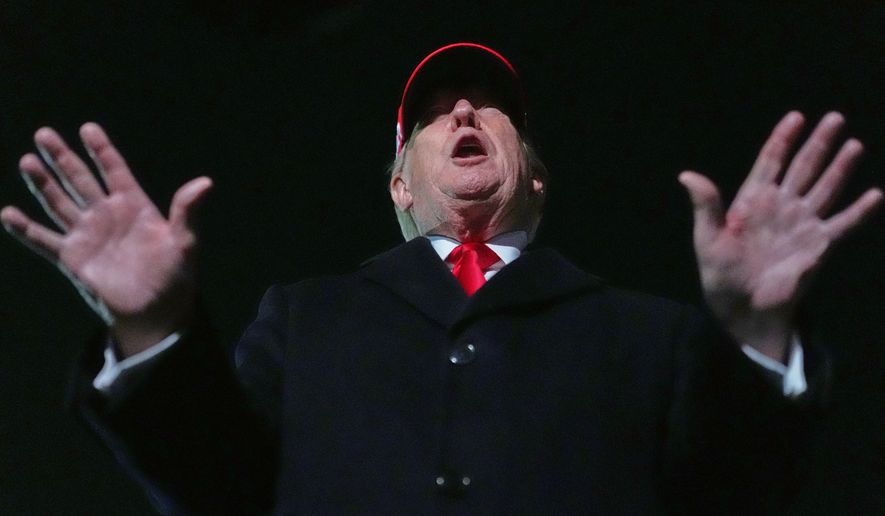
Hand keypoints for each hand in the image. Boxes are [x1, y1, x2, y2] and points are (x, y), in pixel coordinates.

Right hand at [1, 123, 212, 356]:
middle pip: (81, 179)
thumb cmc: (175, 278)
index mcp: (135, 207)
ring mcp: (87, 235)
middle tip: (45, 134)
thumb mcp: (184, 243)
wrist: (156, 313)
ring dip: (43, 183)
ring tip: (27, 161)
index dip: (102, 151)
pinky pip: (45, 240)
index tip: (88, 128)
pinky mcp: (72, 259)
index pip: (115, 171)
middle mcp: (107, 216)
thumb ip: (186, 211)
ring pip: (59, 202)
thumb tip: (205, 182)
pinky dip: (26, 229)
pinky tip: (9, 214)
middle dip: (63, 157)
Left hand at [679, 112, 881, 360]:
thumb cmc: (720, 274)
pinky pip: (843, 224)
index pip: (770, 162)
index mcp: (752, 201)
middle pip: (803, 168)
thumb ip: (705, 206)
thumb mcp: (707, 238)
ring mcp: (802, 224)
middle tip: (835, 118)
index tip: (795, 117)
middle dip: (818, 143)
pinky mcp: (818, 245)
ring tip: (854, 145)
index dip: (782, 139)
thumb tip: (686, 175)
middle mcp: (781, 206)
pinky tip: (875, 195)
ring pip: (825, 188)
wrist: (743, 307)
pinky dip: (859, 211)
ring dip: (840, 168)